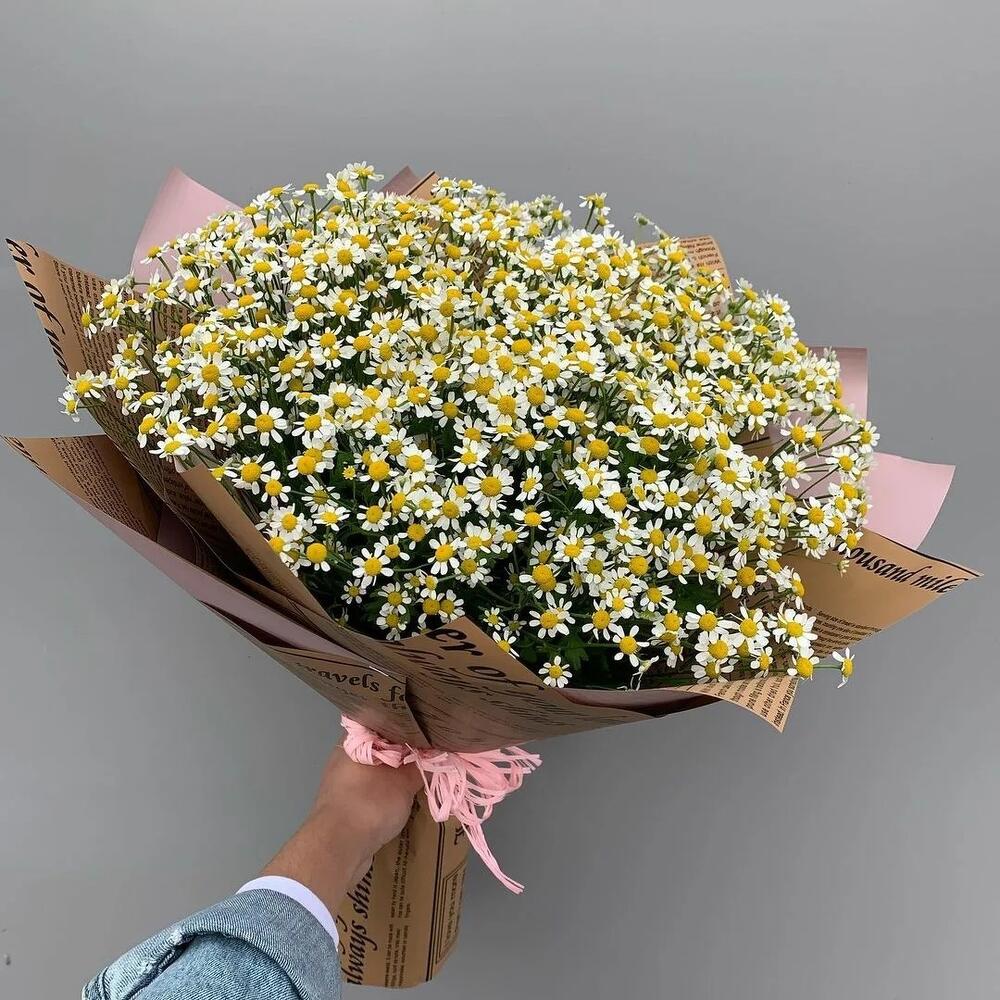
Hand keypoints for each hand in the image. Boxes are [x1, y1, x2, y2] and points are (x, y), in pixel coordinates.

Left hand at [261, 740, 421, 911]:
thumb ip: (421, 765)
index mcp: (353, 741)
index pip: (382, 722)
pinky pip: (370, 794)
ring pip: (375, 773)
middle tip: (430, 756)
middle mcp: (343, 758)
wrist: (339, 847)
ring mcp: (341, 784)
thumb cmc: (370, 803)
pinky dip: (385, 796)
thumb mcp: (405, 781)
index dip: (406, 726)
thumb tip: (437, 754)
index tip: (427, 731)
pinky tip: (403, 801)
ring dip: (395, 777)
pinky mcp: (343, 808)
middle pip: (380, 749)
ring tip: (421, 778)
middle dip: (404, 754)